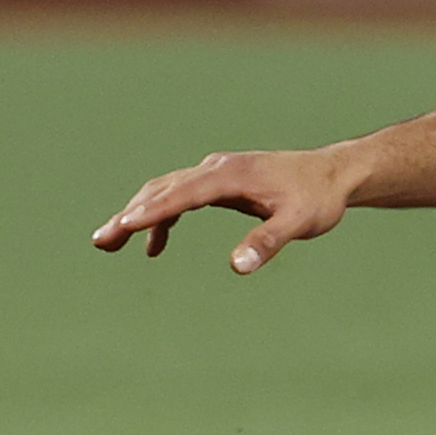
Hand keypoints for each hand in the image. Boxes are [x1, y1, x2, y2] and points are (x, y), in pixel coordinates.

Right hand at [92, 147, 357, 273]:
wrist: (334, 175)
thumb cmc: (319, 199)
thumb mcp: (300, 223)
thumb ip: (268, 241)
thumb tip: (237, 266)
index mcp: (231, 175)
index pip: (183, 193)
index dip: (153, 211)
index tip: (123, 226)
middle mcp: (216, 168)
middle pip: (163, 190)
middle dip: (131, 215)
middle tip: (101, 241)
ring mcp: (216, 172)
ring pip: (165, 191)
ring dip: (137, 215)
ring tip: (109, 244)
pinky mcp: (219, 181)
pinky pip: (180, 196)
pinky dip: (163, 217)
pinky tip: (154, 247)